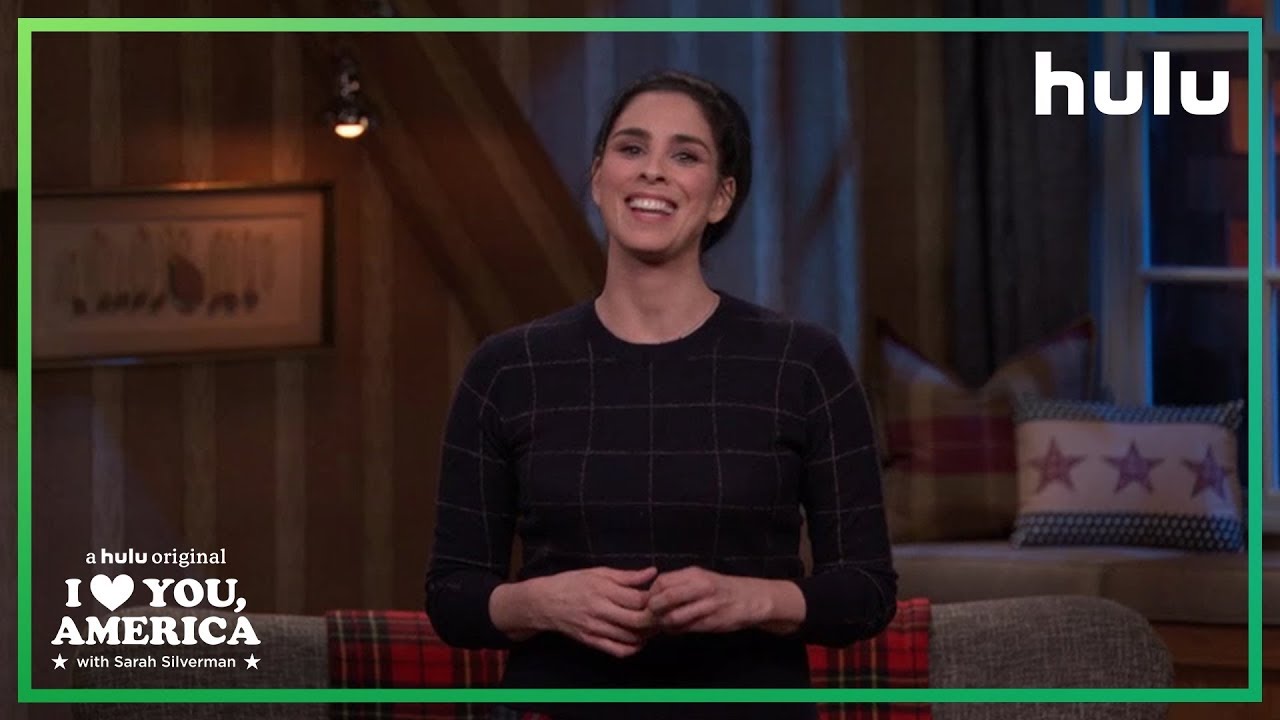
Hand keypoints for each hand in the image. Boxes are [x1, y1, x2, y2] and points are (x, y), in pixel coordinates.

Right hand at [526, 566, 657, 657]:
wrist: (544, 602)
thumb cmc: (572, 582)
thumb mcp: (598, 572)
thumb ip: (627, 575)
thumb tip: (653, 572)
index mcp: (603, 589)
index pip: (638, 598)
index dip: (654, 600)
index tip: (661, 597)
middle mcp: (600, 610)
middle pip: (637, 620)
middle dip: (654, 619)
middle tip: (662, 615)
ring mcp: (595, 628)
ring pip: (630, 637)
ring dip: (646, 634)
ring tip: (652, 626)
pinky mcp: (591, 641)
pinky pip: (617, 650)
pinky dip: (632, 648)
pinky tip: (638, 641)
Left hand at [646, 567, 772, 633]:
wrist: (750, 599)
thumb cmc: (720, 589)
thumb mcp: (700, 578)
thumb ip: (678, 584)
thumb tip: (650, 596)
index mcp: (694, 574)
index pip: (661, 582)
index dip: (651, 594)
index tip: (650, 602)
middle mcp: (700, 587)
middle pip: (664, 598)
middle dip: (653, 610)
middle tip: (652, 616)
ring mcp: (707, 605)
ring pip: (673, 616)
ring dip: (663, 624)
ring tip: (664, 625)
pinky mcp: (712, 622)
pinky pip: (686, 629)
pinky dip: (675, 631)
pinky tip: (676, 629)